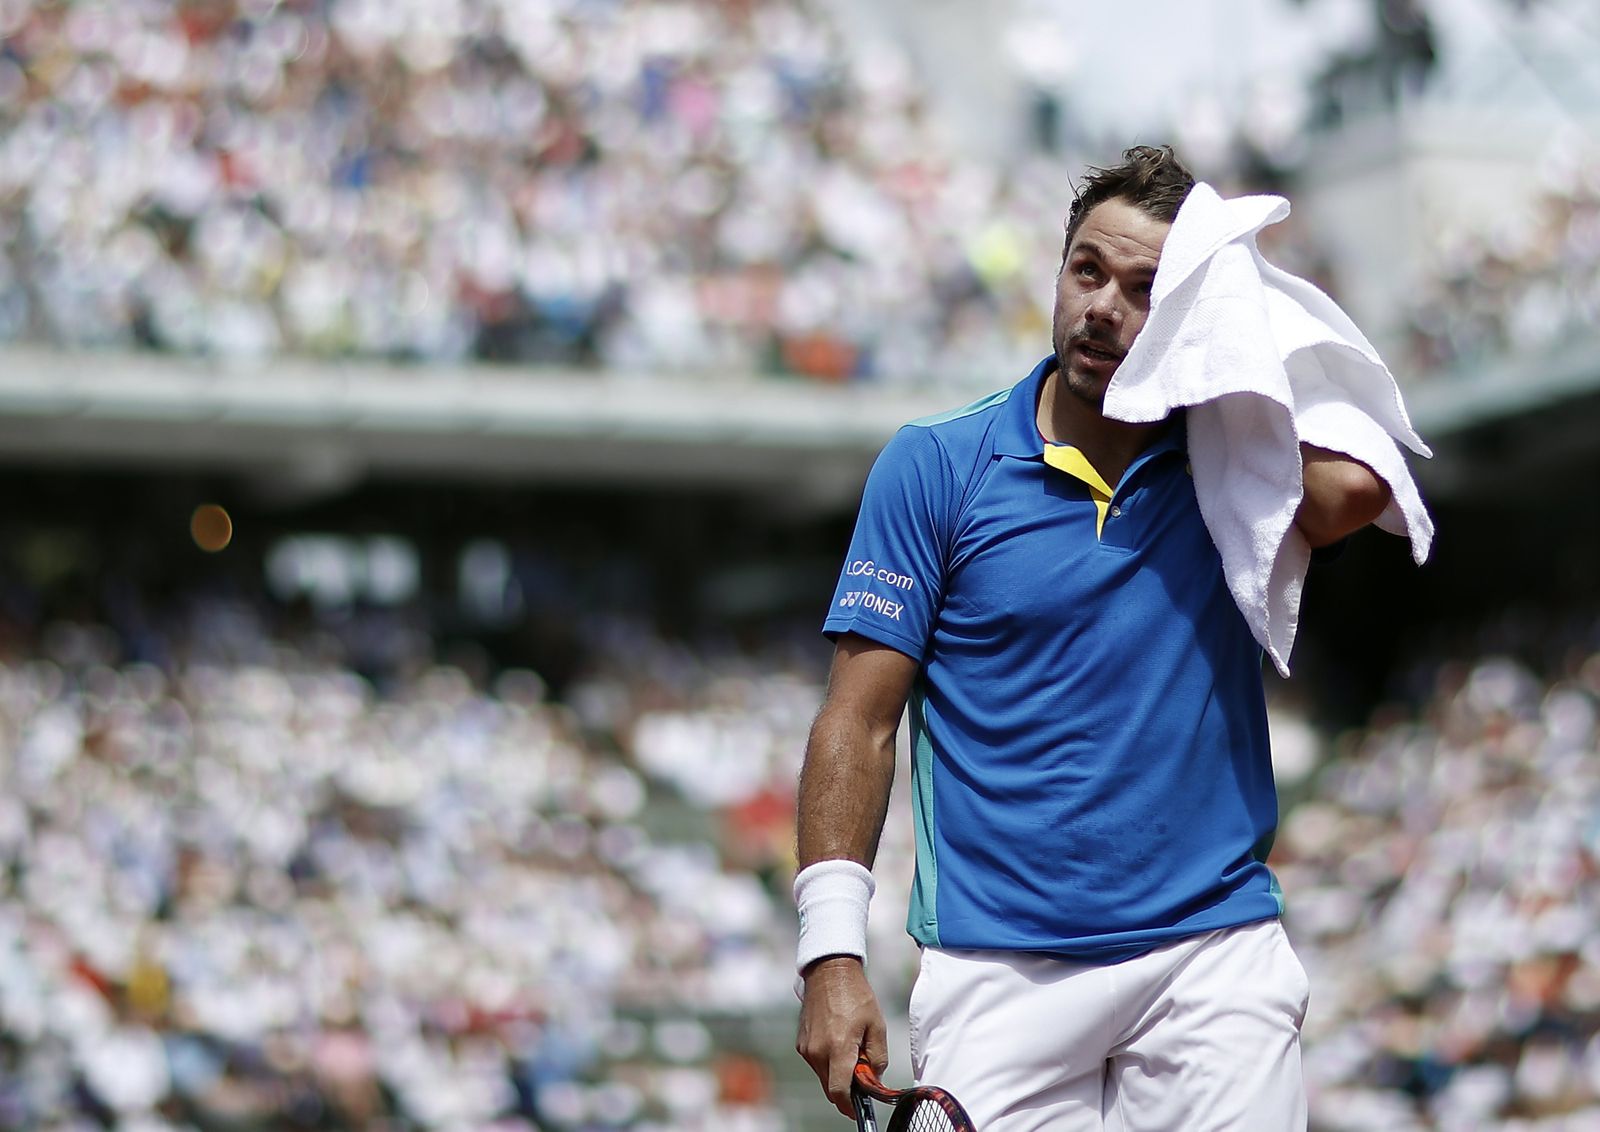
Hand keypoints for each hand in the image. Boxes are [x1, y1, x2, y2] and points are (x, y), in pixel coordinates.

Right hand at [795, 956, 887, 1116]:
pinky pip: (816, 1063)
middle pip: (831, 1088)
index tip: (858, 1109)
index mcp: (838, 1048)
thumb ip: (877, 1058)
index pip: (839, 1092)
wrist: (829, 972)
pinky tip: (838, 1039)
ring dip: (837, 1073)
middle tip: (862, 1069)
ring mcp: (806, 1048)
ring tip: (850, 1047)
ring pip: (823, 1076)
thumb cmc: (856, 995)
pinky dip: (828, 1061)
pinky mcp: (801, 1043)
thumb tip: (873, 1079)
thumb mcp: (877, 1026)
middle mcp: (817, 1052)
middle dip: (847, 1087)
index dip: (849, 1106)